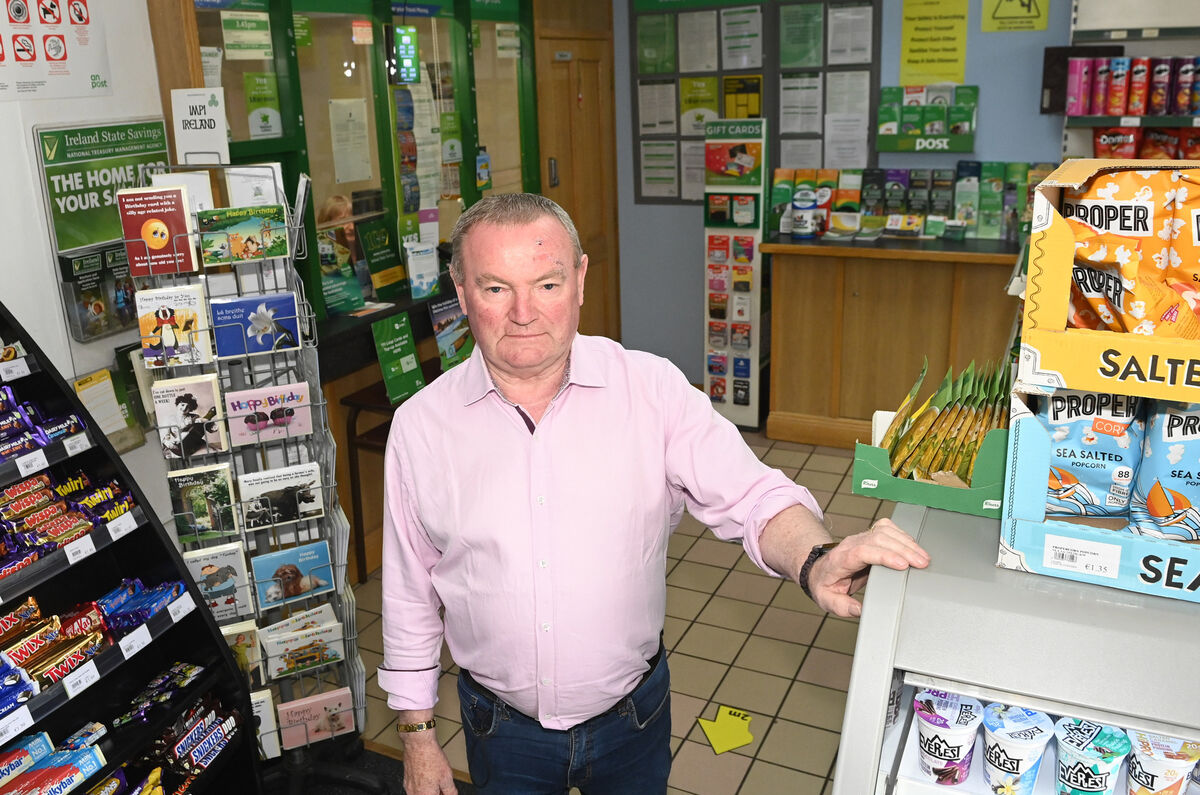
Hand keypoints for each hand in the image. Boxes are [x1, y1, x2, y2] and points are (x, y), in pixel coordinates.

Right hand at [401, 732, 457, 794]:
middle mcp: (414, 793)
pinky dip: (422, 784)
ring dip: (429, 790)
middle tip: (442, 787)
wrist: (418, 744)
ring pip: (420, 793)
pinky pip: (415, 787)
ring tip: (436, 780)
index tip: (445, 791)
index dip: (442, 794)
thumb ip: (450, 791)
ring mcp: (408, 786)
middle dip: (436, 793)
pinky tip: (428, 775)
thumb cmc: (431, 758)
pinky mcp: (406, 779)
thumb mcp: (447, 777)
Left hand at [807, 518, 928, 617]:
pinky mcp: (869, 535)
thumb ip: (842, 606)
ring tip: (923, 557)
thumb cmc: (824, 583)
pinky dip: (902, 535)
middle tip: (921, 563)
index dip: (884, 555)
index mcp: (841, 559)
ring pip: (885, 531)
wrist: (819, 569)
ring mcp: (860, 537)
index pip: (862, 551)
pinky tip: (913, 545)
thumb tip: (859, 610)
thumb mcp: (827, 600)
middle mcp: (851, 544)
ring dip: (906, 542)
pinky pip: (887, 528)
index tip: (902, 564)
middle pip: (878, 538)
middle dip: (903, 549)